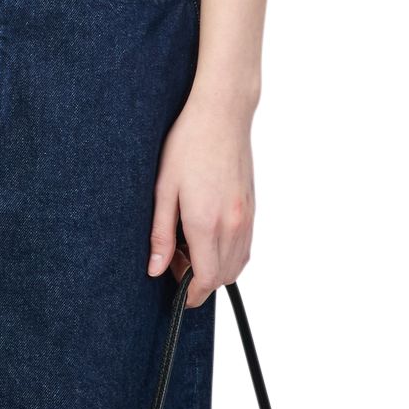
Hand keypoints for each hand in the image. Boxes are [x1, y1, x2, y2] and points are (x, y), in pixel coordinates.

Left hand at [147, 82, 254, 306]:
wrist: (222, 114)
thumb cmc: (188, 144)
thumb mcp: (163, 189)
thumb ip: (160, 234)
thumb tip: (155, 269)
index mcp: (207, 223)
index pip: (207, 279)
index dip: (192, 294)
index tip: (178, 294)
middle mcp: (233, 224)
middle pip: (223, 277)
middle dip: (200, 280)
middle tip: (174, 259)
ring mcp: (247, 217)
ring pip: (238, 264)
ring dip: (216, 267)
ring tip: (189, 245)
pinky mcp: (252, 208)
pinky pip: (245, 246)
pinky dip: (229, 253)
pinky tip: (207, 233)